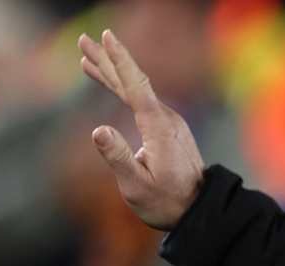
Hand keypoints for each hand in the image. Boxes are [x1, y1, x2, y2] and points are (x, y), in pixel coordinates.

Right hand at [77, 29, 204, 229]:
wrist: (199, 210)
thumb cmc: (167, 202)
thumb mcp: (137, 186)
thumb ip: (118, 157)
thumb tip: (98, 130)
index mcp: (158, 128)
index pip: (136, 86)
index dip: (119, 61)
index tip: (106, 37)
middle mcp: (166, 119)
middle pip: (133, 82)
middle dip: (108, 59)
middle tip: (85, 40)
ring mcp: (168, 123)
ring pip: (136, 90)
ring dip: (112, 72)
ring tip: (87, 56)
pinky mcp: (167, 129)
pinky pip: (141, 101)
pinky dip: (123, 88)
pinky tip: (110, 83)